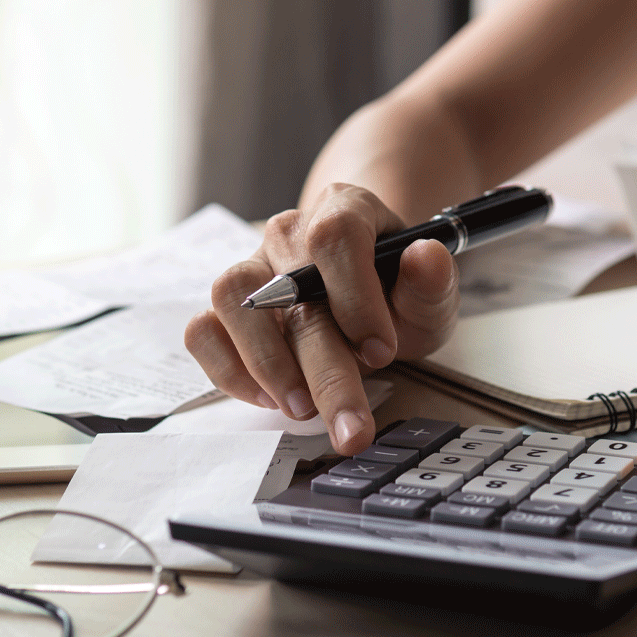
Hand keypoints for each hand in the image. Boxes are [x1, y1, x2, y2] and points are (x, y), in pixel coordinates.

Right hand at [185, 184, 460, 454]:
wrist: (367, 299)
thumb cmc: (396, 294)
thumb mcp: (429, 295)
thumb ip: (432, 281)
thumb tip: (425, 257)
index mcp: (345, 210)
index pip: (336, 235)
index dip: (356, 295)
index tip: (382, 351)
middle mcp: (290, 233)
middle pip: (290, 286)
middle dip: (325, 369)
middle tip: (351, 426)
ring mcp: (251, 267)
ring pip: (232, 299)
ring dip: (267, 363)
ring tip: (302, 408)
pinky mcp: (225, 307)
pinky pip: (203, 331)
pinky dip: (229, 370)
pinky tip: (270, 398)